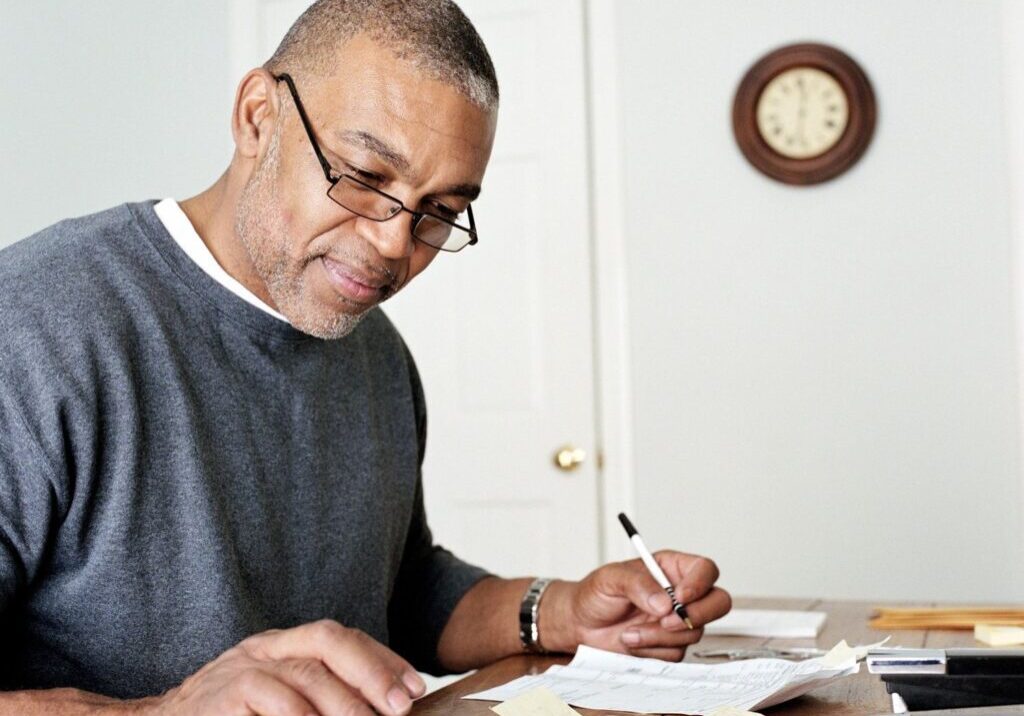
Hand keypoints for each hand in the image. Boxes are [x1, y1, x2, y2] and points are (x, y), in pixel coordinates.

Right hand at [148, 620, 425, 715]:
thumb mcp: (280, 701)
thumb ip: (321, 697)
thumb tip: (382, 711)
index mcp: (283, 645)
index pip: (340, 638)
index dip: (382, 659)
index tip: (414, 689)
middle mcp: (266, 648)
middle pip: (328, 642)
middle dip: (371, 673)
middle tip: (400, 708)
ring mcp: (242, 669)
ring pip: (305, 676)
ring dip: (344, 705)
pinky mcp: (224, 698)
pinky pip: (272, 702)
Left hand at [543, 551, 730, 661]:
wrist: (580, 625)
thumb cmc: (595, 594)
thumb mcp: (611, 578)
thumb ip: (638, 584)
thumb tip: (665, 602)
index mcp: (671, 568)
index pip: (704, 570)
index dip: (700, 583)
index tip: (680, 596)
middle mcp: (680, 594)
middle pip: (718, 602)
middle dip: (697, 614)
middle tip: (667, 622)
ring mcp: (678, 622)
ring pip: (694, 632)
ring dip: (660, 636)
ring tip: (630, 630)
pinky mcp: (670, 645)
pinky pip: (676, 653)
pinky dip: (652, 650)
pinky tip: (632, 640)